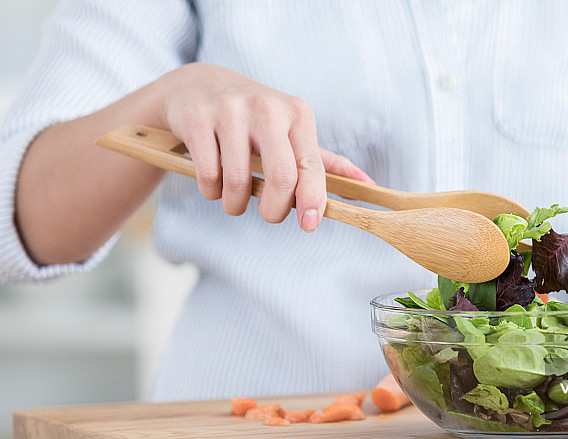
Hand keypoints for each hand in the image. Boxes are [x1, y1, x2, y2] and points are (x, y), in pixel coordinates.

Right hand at [159, 63, 372, 231]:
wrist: (198, 86)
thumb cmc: (254, 120)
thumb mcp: (291, 131)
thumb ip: (326, 162)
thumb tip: (369, 188)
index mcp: (297, 114)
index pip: (311, 166)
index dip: (313, 200)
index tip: (309, 224)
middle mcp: (267, 108)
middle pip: (280, 178)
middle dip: (274, 211)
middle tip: (268, 215)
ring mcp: (230, 111)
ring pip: (237, 182)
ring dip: (235, 205)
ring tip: (234, 200)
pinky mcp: (198, 119)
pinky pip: (208, 176)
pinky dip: (211, 192)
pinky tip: (213, 182)